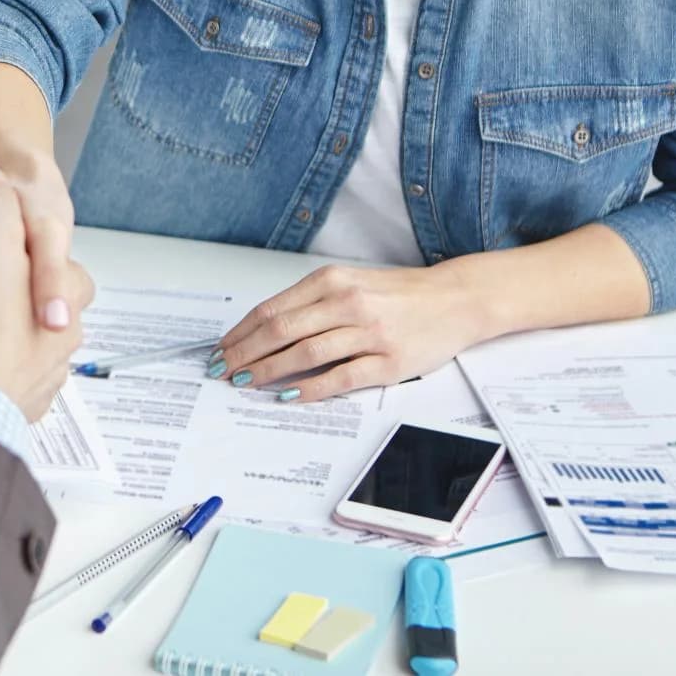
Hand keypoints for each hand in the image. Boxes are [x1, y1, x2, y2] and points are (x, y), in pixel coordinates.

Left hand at [210, 262, 488, 402]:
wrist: (454, 300)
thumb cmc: (399, 295)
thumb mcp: (350, 284)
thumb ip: (311, 303)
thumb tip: (264, 330)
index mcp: (331, 281)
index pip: (272, 309)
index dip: (241, 333)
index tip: (221, 349)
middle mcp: (347, 303)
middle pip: (280, 331)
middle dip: (244, 354)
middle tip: (223, 370)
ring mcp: (368, 333)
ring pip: (304, 353)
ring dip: (268, 370)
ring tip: (246, 382)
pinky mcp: (387, 361)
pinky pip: (340, 377)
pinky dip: (309, 388)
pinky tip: (288, 394)